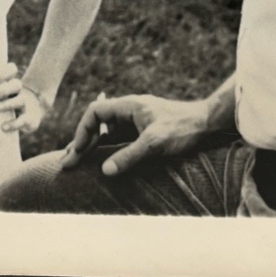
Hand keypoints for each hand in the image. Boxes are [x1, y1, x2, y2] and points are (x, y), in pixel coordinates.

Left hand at [0, 63, 50, 133]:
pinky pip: (22, 120)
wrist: (33, 111)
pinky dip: (13, 124)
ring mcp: (25, 104)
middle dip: (3, 89)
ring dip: (7, 104)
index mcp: (10, 81)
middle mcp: (18, 91)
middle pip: (16, 84)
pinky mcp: (29, 119)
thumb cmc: (3, 101)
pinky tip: (3, 127)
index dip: (2, 72)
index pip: (11, 70)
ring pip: (20, 100)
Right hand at [60, 94, 211, 175]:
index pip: (95, 113)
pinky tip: (101, 165)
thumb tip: (105, 170)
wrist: (208, 124)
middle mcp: (128, 112)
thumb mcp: (155, 142)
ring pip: (106, 134)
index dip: (82, 131)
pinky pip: (118, 142)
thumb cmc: (182, 128)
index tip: (77, 151)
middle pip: (97, 124)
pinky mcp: (143, 134)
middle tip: (67, 164)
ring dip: (92, 149)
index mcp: (128, 106)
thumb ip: (130, 155)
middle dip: (81, 143)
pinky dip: (106, 152)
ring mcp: (135, 123)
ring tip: (77, 165)